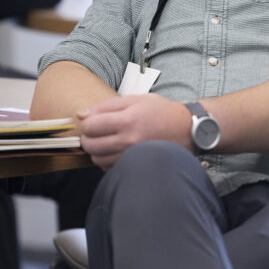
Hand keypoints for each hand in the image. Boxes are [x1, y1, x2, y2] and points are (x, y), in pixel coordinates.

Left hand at [77, 94, 192, 168]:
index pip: (90, 126)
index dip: (87, 123)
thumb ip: (107, 105)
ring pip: (97, 159)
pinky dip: (107, 160)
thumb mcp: (137, 99)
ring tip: (106, 141)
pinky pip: (108, 168)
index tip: (92, 121)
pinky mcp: (135, 166)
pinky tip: (115, 150)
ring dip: (96, 150)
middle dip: (87, 137)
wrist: (187, 130)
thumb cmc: (163, 112)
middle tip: (95, 132)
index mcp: (128, 120)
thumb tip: (81, 114)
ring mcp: (132, 156)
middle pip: (90, 145)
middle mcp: (129, 140)